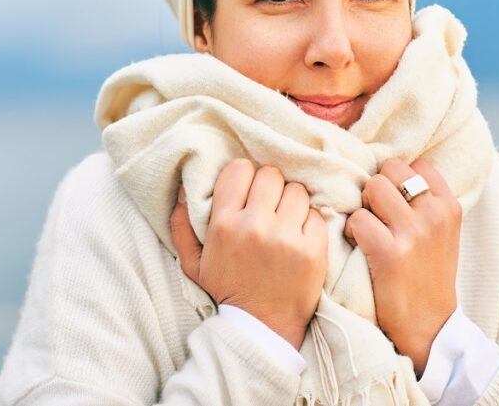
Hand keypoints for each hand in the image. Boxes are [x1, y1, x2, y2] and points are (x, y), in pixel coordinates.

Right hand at [169, 158, 327, 350]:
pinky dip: (309, 222)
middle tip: (269, 207)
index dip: (245, 177)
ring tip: (285, 222)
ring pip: (296, 191)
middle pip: (271, 176)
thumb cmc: (229, 291)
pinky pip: (315, 214)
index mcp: (224, 225)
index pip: (239, 170)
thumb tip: (182, 190)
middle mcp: (255, 226)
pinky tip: (300, 237)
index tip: (248, 191)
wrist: (262, 327)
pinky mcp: (313, 248)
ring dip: (291, 203)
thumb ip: (183, 227)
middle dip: (270, 188)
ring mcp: (286, 237)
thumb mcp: (195, 264)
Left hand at [342, 158, 460, 375]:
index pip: (416, 164)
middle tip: (376, 213)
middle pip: (391, 169)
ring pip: (373, 187)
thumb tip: (393, 171)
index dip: (398, 178)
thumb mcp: (443, 233)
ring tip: (367, 227)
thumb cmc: (429, 276)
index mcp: (450, 206)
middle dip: (377, 188)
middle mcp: (435, 214)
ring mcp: (414, 232)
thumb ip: (426, 202)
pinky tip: (358, 244)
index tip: (393, 200)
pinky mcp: (390, 253)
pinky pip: (358, 218)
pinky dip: (351, 229)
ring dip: (363, 206)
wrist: (430, 326)